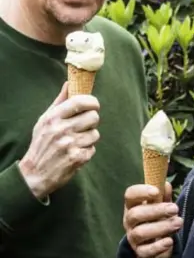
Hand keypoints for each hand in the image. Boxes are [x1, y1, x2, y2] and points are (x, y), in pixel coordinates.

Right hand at [18, 82, 99, 198]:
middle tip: (84, 126)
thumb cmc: (41, 144)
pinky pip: (92, 149)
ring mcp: (70, 144)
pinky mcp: (77, 158)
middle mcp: (62, 129)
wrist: (35, 173)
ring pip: (95, 134)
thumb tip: (69, 83)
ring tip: (77, 142)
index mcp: (54, 117)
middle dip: (92, 121)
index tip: (94, 106)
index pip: (80, 102)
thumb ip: (59, 102)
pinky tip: (76, 153)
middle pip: (93, 117)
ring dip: (89, 138)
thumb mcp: (44, 121)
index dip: (92, 102)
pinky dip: (87, 151)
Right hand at [123, 182, 182, 257]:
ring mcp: (133, 239)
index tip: (156, 191)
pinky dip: (158, 246)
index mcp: (132, 206)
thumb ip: (163, 197)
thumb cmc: (157, 222)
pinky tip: (169, 241)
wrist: (153, 250)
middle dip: (156, 211)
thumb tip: (166, 185)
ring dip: (161, 227)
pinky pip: (146, 251)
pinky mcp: (140, 253)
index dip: (141, 192)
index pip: (130, 195)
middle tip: (175, 209)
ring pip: (140, 232)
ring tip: (178, 223)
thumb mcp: (161, 207)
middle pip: (135, 214)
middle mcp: (129, 222)